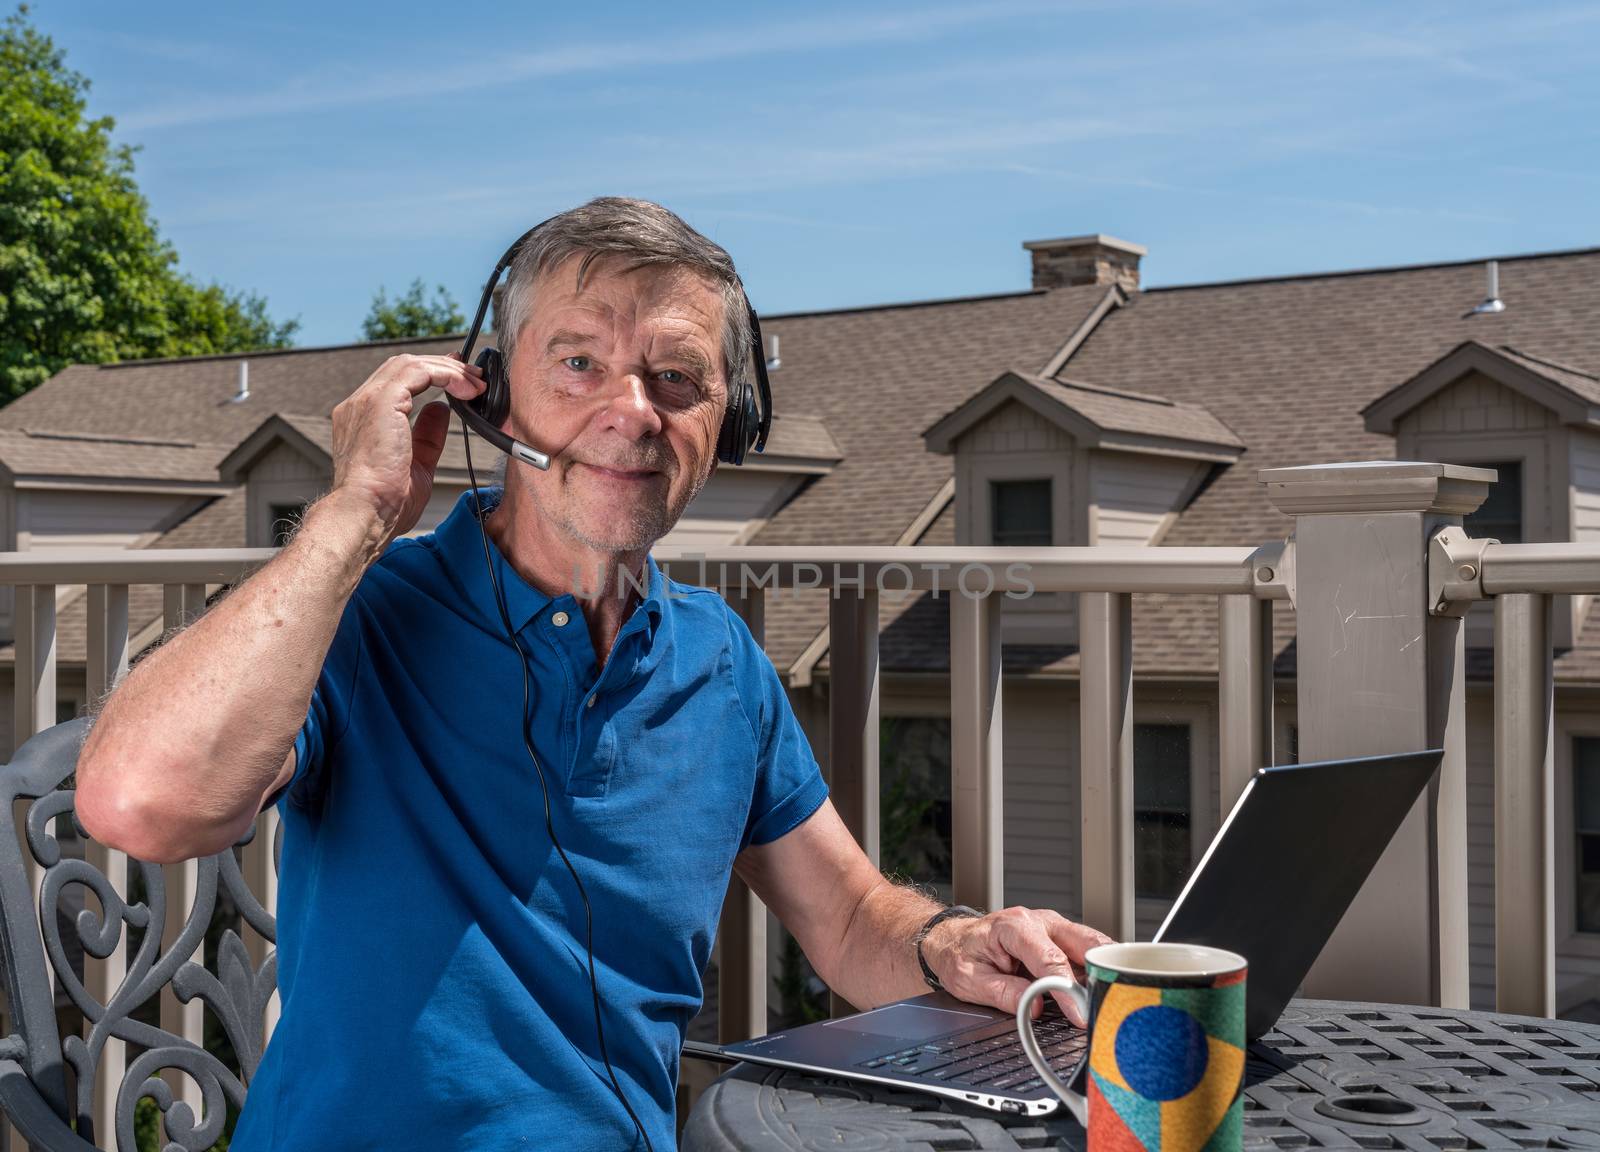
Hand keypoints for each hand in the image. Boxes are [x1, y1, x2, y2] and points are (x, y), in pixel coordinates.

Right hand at [329, 354, 486, 551]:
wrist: (366, 513)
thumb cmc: (386, 502)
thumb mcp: (417, 463)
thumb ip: (427, 434)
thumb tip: (440, 410)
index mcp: (361, 418)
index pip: (396, 381)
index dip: (429, 373)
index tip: (458, 378)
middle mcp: (358, 405)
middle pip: (403, 366)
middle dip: (442, 366)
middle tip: (474, 376)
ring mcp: (366, 400)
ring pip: (410, 364)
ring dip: (448, 370)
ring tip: (476, 384)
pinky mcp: (380, 401)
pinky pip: (418, 372)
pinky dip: (446, 375)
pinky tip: (465, 389)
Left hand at [923, 906, 1113, 1025]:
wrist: (953, 939)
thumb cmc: (960, 954)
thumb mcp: (969, 980)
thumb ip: (1003, 993)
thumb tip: (1034, 1007)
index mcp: (1014, 927)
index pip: (1051, 960)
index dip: (1068, 990)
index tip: (1079, 1014)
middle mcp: (1038, 921)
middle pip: (1084, 943)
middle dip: (1101, 972)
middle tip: (1109, 1004)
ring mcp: (1052, 927)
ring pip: (1091, 944)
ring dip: (1103, 970)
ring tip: (1110, 1000)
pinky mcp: (1059, 937)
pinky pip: (1085, 951)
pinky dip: (1096, 970)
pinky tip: (1100, 990)